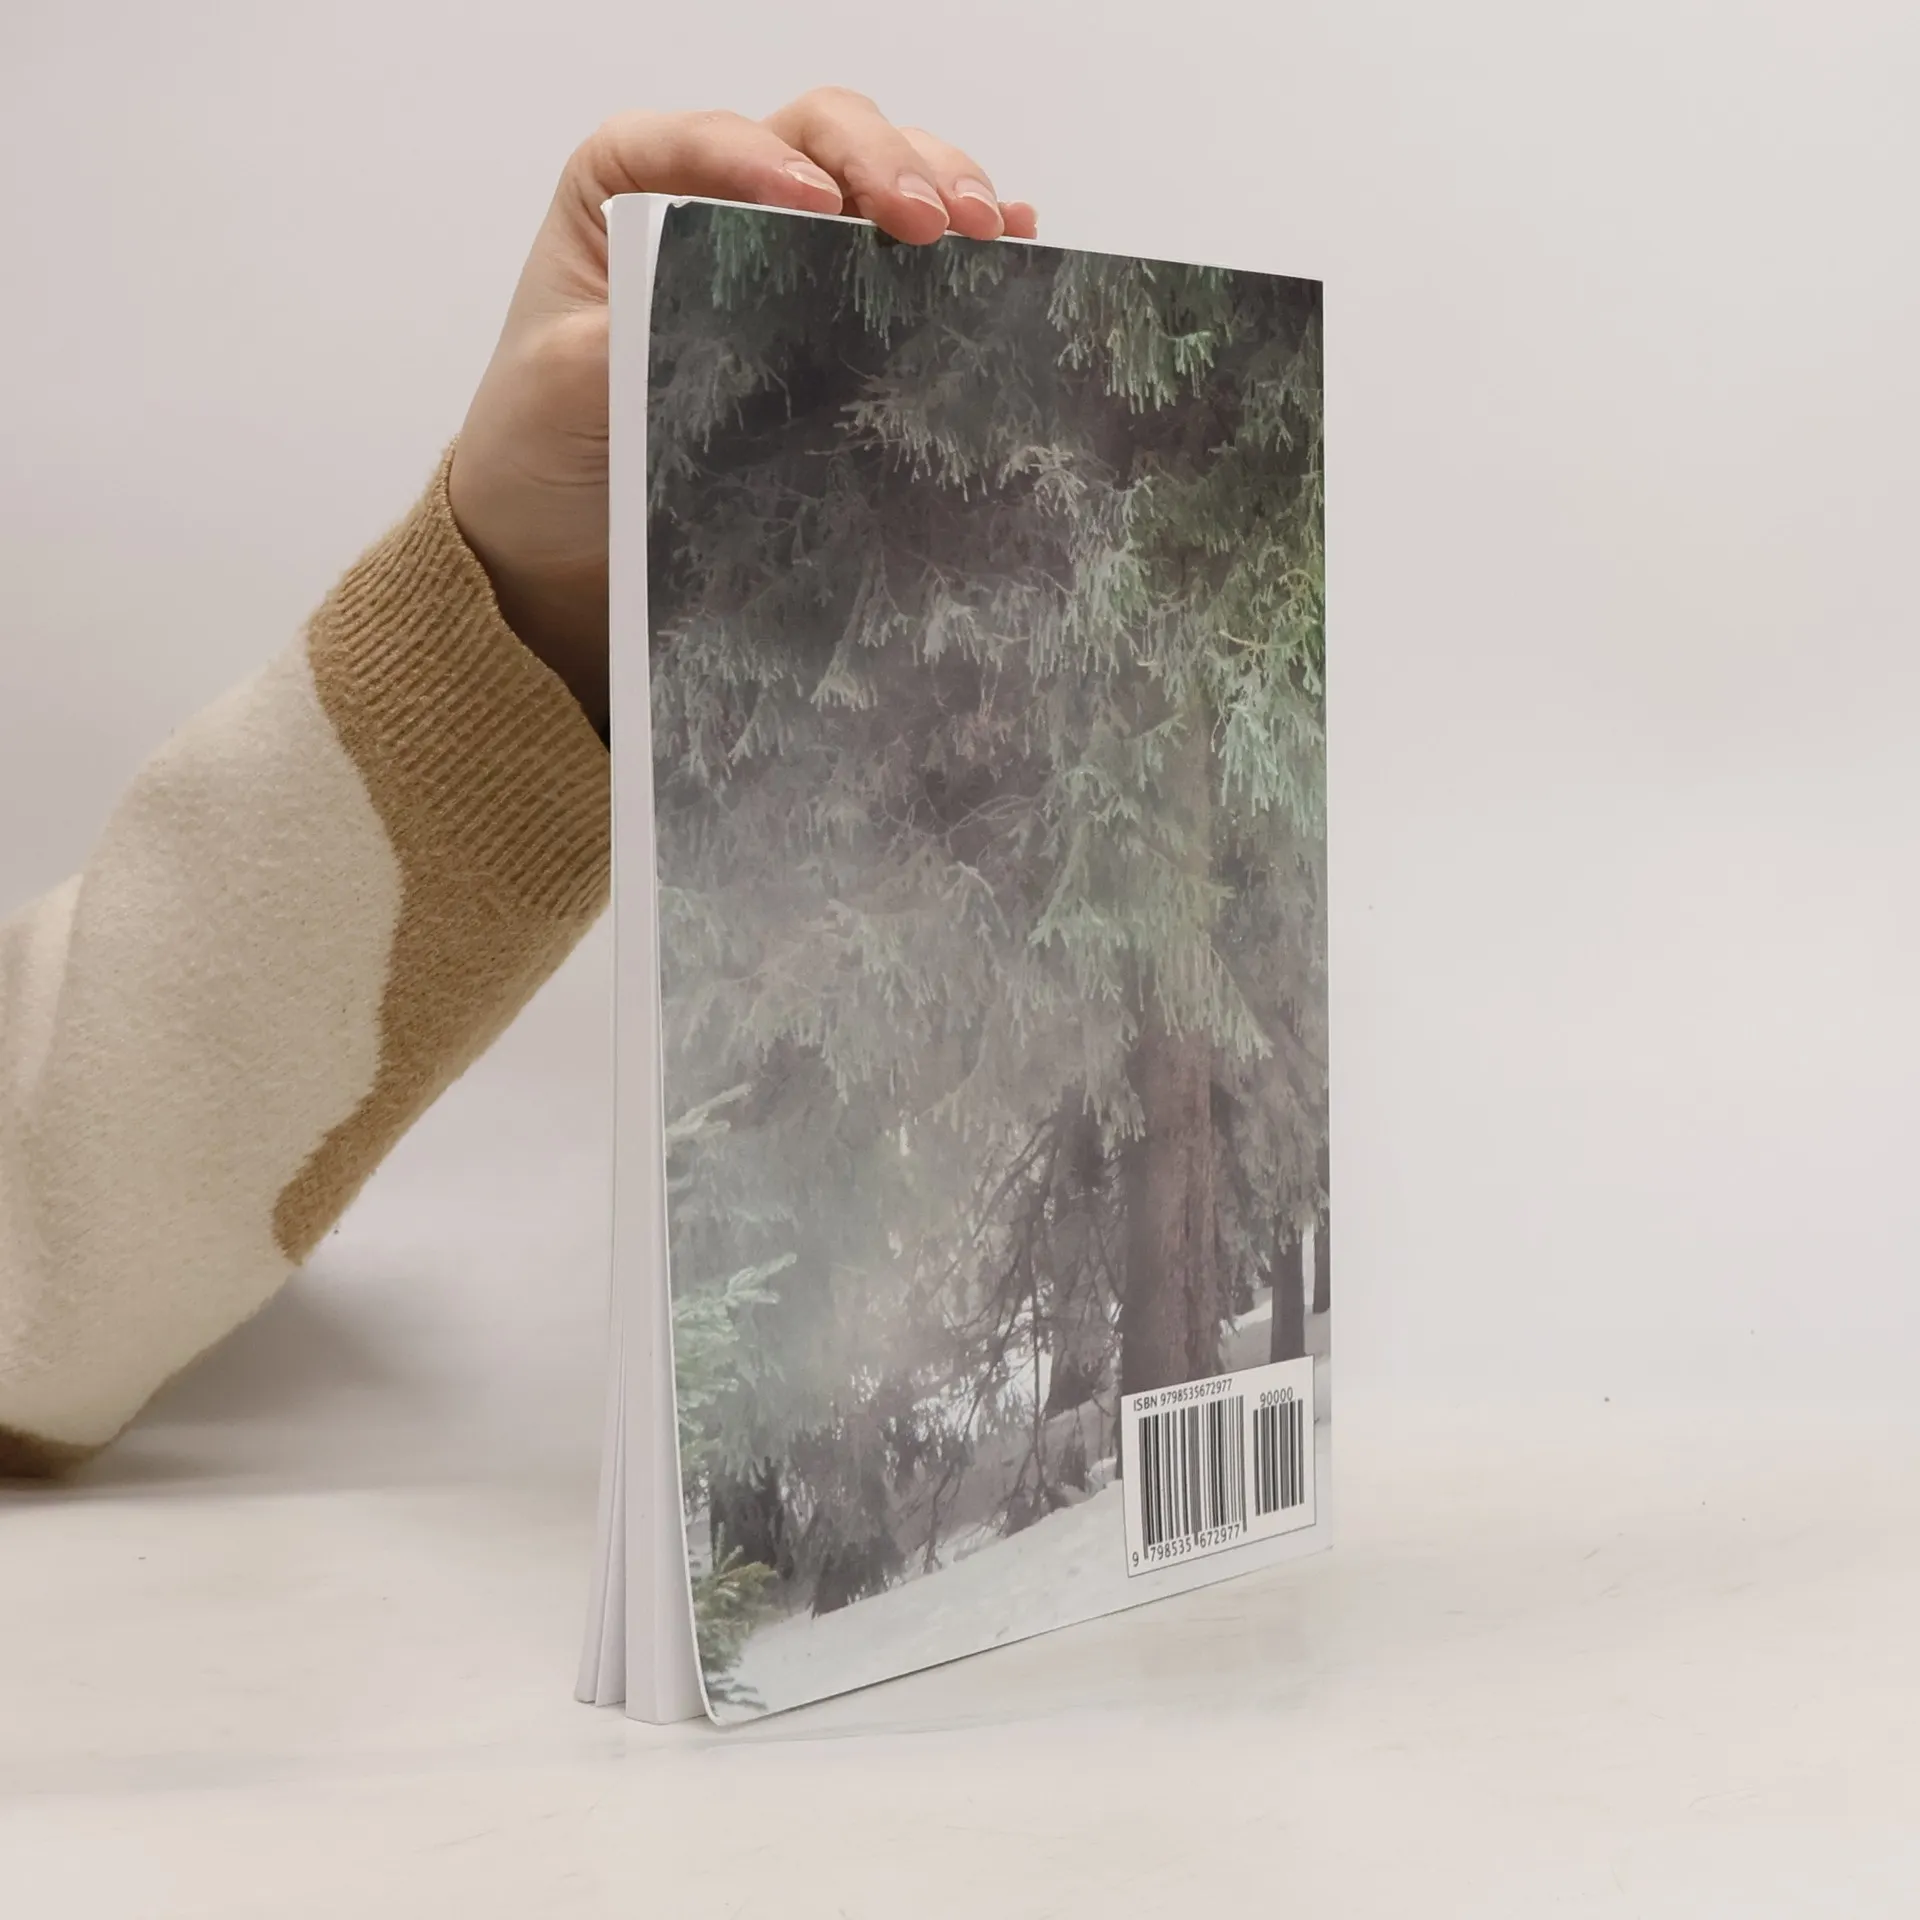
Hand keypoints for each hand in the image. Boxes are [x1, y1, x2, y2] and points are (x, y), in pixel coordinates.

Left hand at [447, 90, 1037, 733]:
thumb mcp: (562, 387)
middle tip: (934, 220)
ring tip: (989, 230)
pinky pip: (902, 255)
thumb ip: (622, 336)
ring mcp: (783, 249)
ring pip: (873, 178)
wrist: (560, 529)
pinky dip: (960, 242)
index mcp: (630, 184)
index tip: (814, 203)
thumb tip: (711, 313)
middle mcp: (714, 195)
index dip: (767, 158)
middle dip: (884, 164)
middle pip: (817, 137)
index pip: (708, 140)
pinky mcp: (832, 311)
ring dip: (939, 189)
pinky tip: (1012, 245)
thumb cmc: (544, 441)